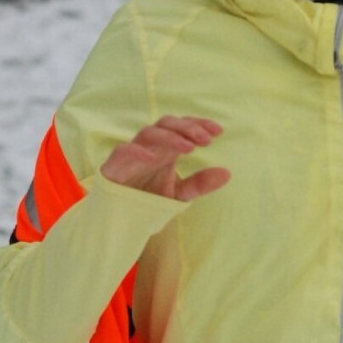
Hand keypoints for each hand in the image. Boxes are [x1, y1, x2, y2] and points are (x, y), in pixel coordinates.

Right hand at [101, 116, 230, 202]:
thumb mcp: (180, 193)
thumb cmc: (149, 198)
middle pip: (166, 123)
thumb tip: (227, 173)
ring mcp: (132, 154)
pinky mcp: (114, 166)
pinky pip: (123, 151)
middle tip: (206, 139)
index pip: (182, 126)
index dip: (199, 124)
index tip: (219, 131)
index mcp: (165, 148)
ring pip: (148, 133)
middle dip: (187, 128)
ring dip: (169, 137)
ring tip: (189, 148)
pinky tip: (153, 158)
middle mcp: (150, 146)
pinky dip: (137, 151)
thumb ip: (201, 184)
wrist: (122, 219)